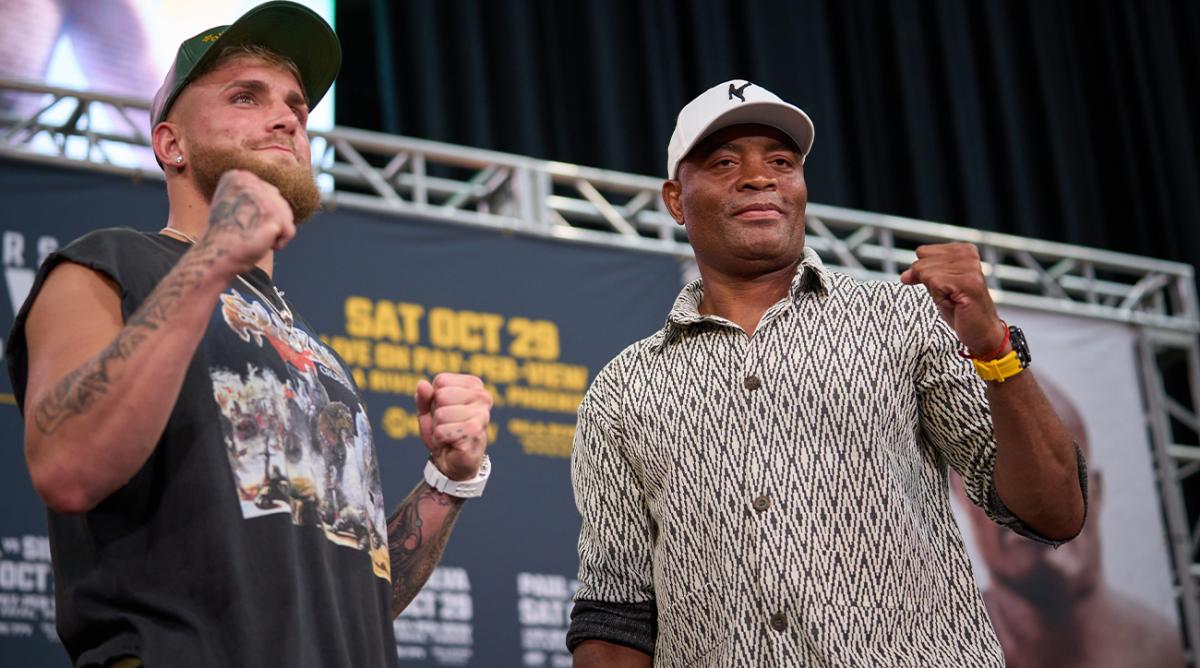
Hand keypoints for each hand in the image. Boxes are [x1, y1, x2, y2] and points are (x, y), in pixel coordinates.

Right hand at [199, 169, 295, 275]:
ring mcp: (260, 196)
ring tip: (254, 237)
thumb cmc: (226, 237)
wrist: (215, 257)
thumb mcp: (236, 205)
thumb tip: (276, 193)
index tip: (243, 223)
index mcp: (237, 176)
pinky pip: (290, 230)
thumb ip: (254, 195)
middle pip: (281, 203)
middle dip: (271, 223)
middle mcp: (248, 181)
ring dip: (275, 233)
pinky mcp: (270, 214)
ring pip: (287, 216)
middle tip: (248, 233)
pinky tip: (261, 244)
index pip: (270, 193)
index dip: (262, 214)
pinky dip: (279, 242)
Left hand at [415, 373, 491, 480]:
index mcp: (474, 385)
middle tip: (447, 425)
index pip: (441, 381)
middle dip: (436, 414)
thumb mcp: (428, 412)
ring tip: (449, 435)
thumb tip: (422, 385)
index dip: (434, 398)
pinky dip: (440, 440)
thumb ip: (424, 397)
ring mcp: (481, 415)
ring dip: (438, 428)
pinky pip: (442, 432)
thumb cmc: (443, 432)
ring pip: (441, 414)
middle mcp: (482, 397)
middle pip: (441, 396)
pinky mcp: (475, 433)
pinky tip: (451, 443)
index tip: (445, 410)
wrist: (452, 463)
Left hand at [899, 242, 1007, 356]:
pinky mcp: (967, 282)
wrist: (981, 332)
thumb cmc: (962, 311)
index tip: (943, 286)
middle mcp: (968, 255)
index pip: (922, 252)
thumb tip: (905, 276)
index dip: (924, 273)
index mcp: (963, 250)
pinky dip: (939, 299)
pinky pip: (934, 284)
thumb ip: (923, 274)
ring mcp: (969, 268)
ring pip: (925, 273)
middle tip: (950, 296)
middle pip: (921, 263)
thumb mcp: (938, 286)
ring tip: (954, 299)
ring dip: (935, 293)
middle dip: (928, 284)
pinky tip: (955, 303)